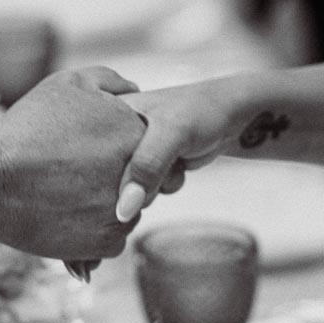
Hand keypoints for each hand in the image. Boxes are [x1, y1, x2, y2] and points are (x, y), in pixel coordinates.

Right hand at [0, 67, 145, 258]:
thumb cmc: (27, 129)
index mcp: (136, 134)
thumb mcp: (68, 84)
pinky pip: (111, 238)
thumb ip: (110, 82)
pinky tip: (64, 215)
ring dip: (103, 205)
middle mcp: (139, 175)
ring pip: (125, 211)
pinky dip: (91, 231)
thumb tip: (134, 90)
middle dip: (112, 177)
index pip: (145, 146)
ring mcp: (125, 211)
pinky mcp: (108, 243)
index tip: (85, 151)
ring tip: (64, 193)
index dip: (114, 148)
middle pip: (138, 180)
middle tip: (72, 173)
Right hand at [115, 81, 233, 220]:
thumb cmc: (202, 111)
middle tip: (164, 158)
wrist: (235, 115)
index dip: (110, 170)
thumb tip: (122, 211)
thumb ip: (146, 167)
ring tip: (173, 160)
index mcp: (106, 113)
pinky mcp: (146, 165)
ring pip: (127, 189)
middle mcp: (112, 132)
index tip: (145, 160)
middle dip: (138, 180)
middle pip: (107, 178)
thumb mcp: (172, 132)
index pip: (88, 155)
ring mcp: (129, 150)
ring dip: (154, 185)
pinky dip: (163, 186)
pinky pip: (144, 191)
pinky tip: (178, 167)